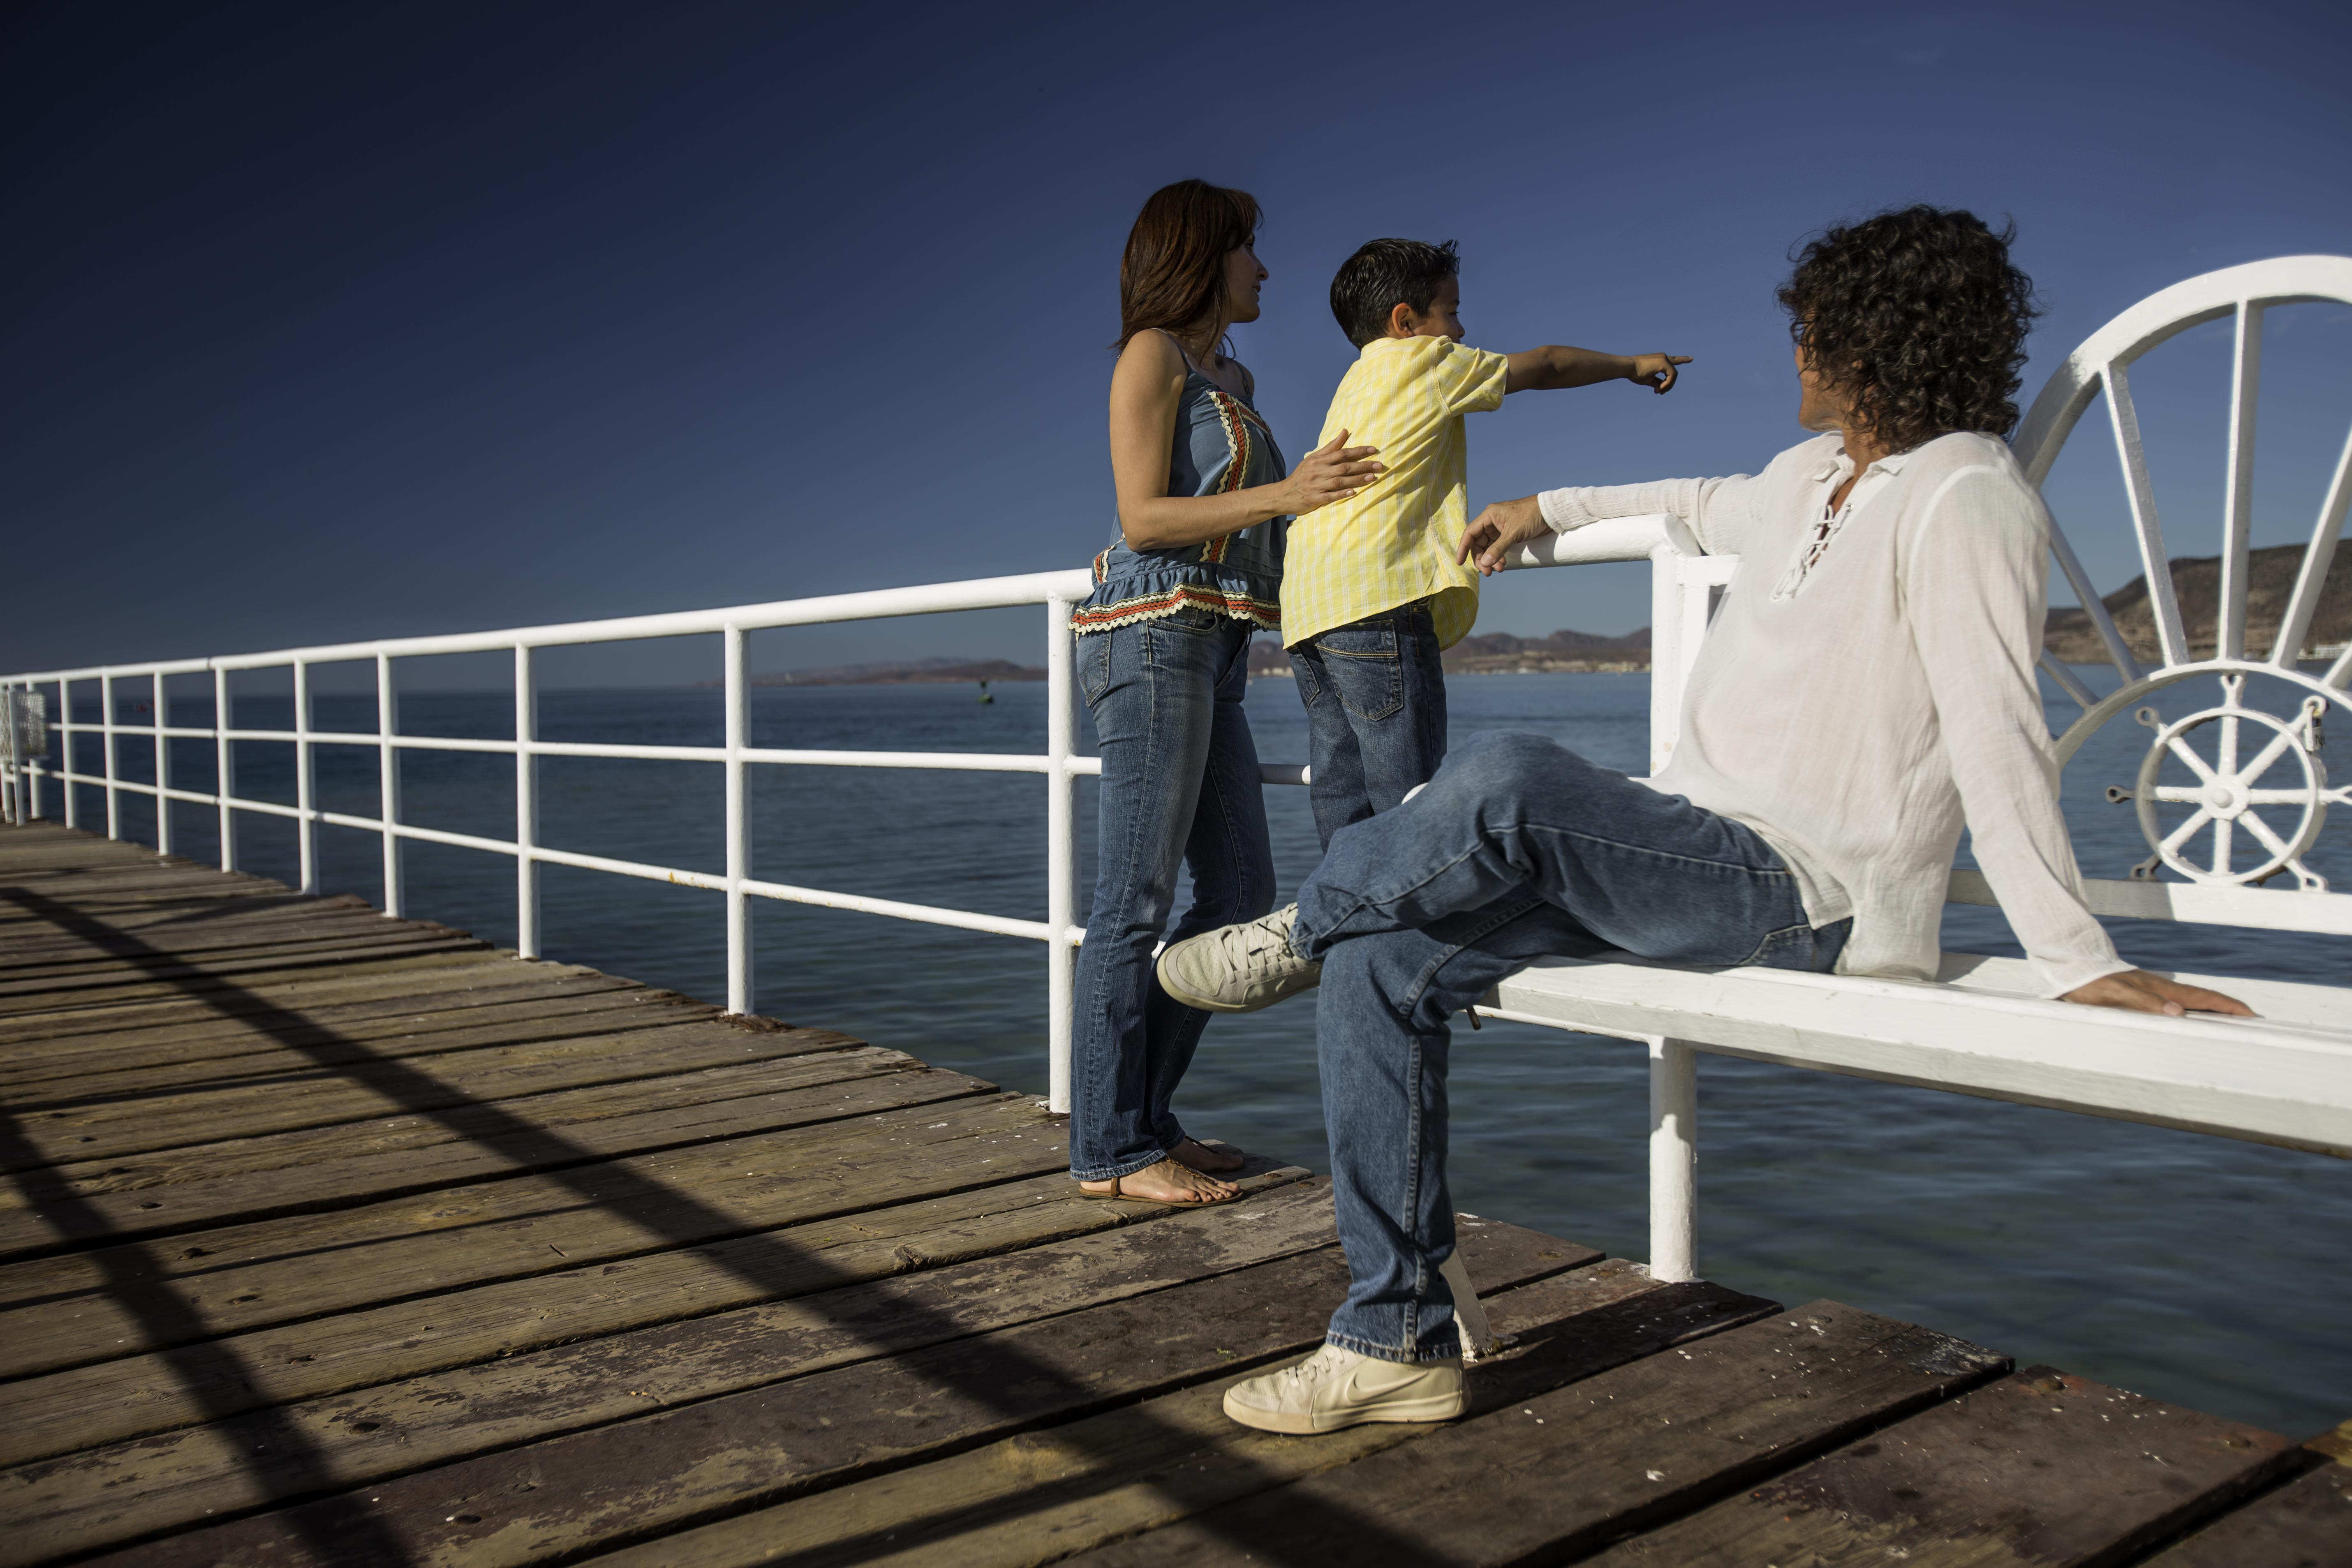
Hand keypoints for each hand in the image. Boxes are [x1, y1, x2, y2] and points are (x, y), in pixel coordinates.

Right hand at [1284, 430, 1383, 515]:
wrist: (1283, 494)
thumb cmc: (1302, 475)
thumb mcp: (1314, 458)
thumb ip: (1331, 446)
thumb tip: (1345, 431)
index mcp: (1319, 460)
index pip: (1342, 453)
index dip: (1358, 451)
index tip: (1373, 450)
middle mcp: (1318, 471)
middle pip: (1344, 467)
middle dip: (1363, 466)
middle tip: (1379, 465)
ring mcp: (1316, 485)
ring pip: (1339, 481)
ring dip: (1357, 479)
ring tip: (1372, 477)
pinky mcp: (1314, 499)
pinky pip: (1330, 496)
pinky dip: (1341, 494)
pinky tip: (1353, 492)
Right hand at [1456, 495, 1548, 574]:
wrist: (1551, 512)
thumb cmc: (1531, 515)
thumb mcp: (1513, 533)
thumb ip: (1498, 548)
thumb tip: (1485, 563)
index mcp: (1489, 516)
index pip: (1470, 533)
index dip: (1463, 548)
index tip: (1460, 562)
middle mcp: (1492, 522)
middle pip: (1478, 543)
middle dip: (1482, 559)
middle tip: (1488, 572)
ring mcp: (1500, 529)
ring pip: (1488, 548)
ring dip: (1491, 560)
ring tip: (1499, 570)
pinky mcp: (1508, 534)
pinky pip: (1498, 548)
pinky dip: (1498, 557)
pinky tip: (1503, 564)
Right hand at [1628, 354, 1690, 393]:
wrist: (1628, 367)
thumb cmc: (1635, 373)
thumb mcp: (1649, 379)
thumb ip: (1658, 382)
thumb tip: (1663, 388)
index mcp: (1659, 360)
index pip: (1673, 360)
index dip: (1682, 360)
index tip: (1691, 359)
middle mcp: (1663, 357)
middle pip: (1673, 373)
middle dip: (1669, 384)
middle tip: (1660, 392)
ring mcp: (1664, 359)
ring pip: (1674, 375)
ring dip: (1668, 385)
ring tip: (1658, 391)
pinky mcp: (1664, 362)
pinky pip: (1672, 376)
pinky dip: (1667, 384)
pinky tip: (1659, 388)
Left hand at [2060, 969, 2254, 1017]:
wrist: (2073, 970)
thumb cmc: (2092, 984)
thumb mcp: (2116, 995)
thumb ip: (2145, 1003)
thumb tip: (2178, 1012)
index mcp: (2161, 989)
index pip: (2203, 997)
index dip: (2228, 1006)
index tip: (2251, 1015)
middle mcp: (2163, 989)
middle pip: (2203, 999)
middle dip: (2228, 1009)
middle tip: (2251, 1021)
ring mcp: (2155, 990)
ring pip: (2191, 1001)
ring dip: (2212, 1010)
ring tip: (2229, 1022)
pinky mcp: (2144, 994)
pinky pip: (2176, 1003)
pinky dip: (2192, 1010)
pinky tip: (2191, 1018)